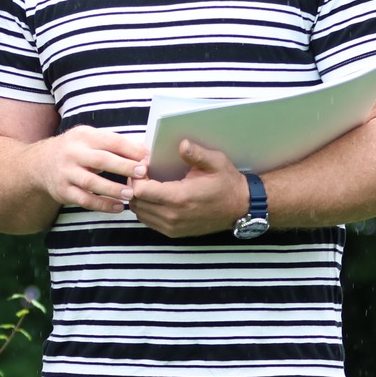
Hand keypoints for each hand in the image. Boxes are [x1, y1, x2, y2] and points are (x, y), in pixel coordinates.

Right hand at [22, 126, 147, 213]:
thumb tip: (145, 151)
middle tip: (143, 174)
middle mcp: (73, 153)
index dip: (131, 150)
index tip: (147, 158)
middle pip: (101, 160)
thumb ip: (114, 144)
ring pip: (92, 183)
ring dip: (113, 189)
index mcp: (84, 136)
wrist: (40, 164)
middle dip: (124, 167)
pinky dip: (102, 205)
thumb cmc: (74, 150)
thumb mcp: (89, 139)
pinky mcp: (63, 191)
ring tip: (131, 194)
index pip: (111, 141)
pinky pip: (85, 200)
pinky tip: (118, 207)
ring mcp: (66, 173)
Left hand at [127, 138, 248, 237]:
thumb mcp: (216, 162)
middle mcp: (173, 216)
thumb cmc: (227, 183)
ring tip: (148, 184)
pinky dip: (146, 209)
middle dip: (135, 186)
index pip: (140, 191)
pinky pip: (149, 222)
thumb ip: (197, 153)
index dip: (137, 177)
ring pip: (140, 213)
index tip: (144, 167)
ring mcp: (173, 227)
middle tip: (143, 174)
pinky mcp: (174, 233)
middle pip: (137, 202)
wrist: (240, 207)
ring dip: (139, 199)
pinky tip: (154, 197)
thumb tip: (182, 144)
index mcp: (180, 198)